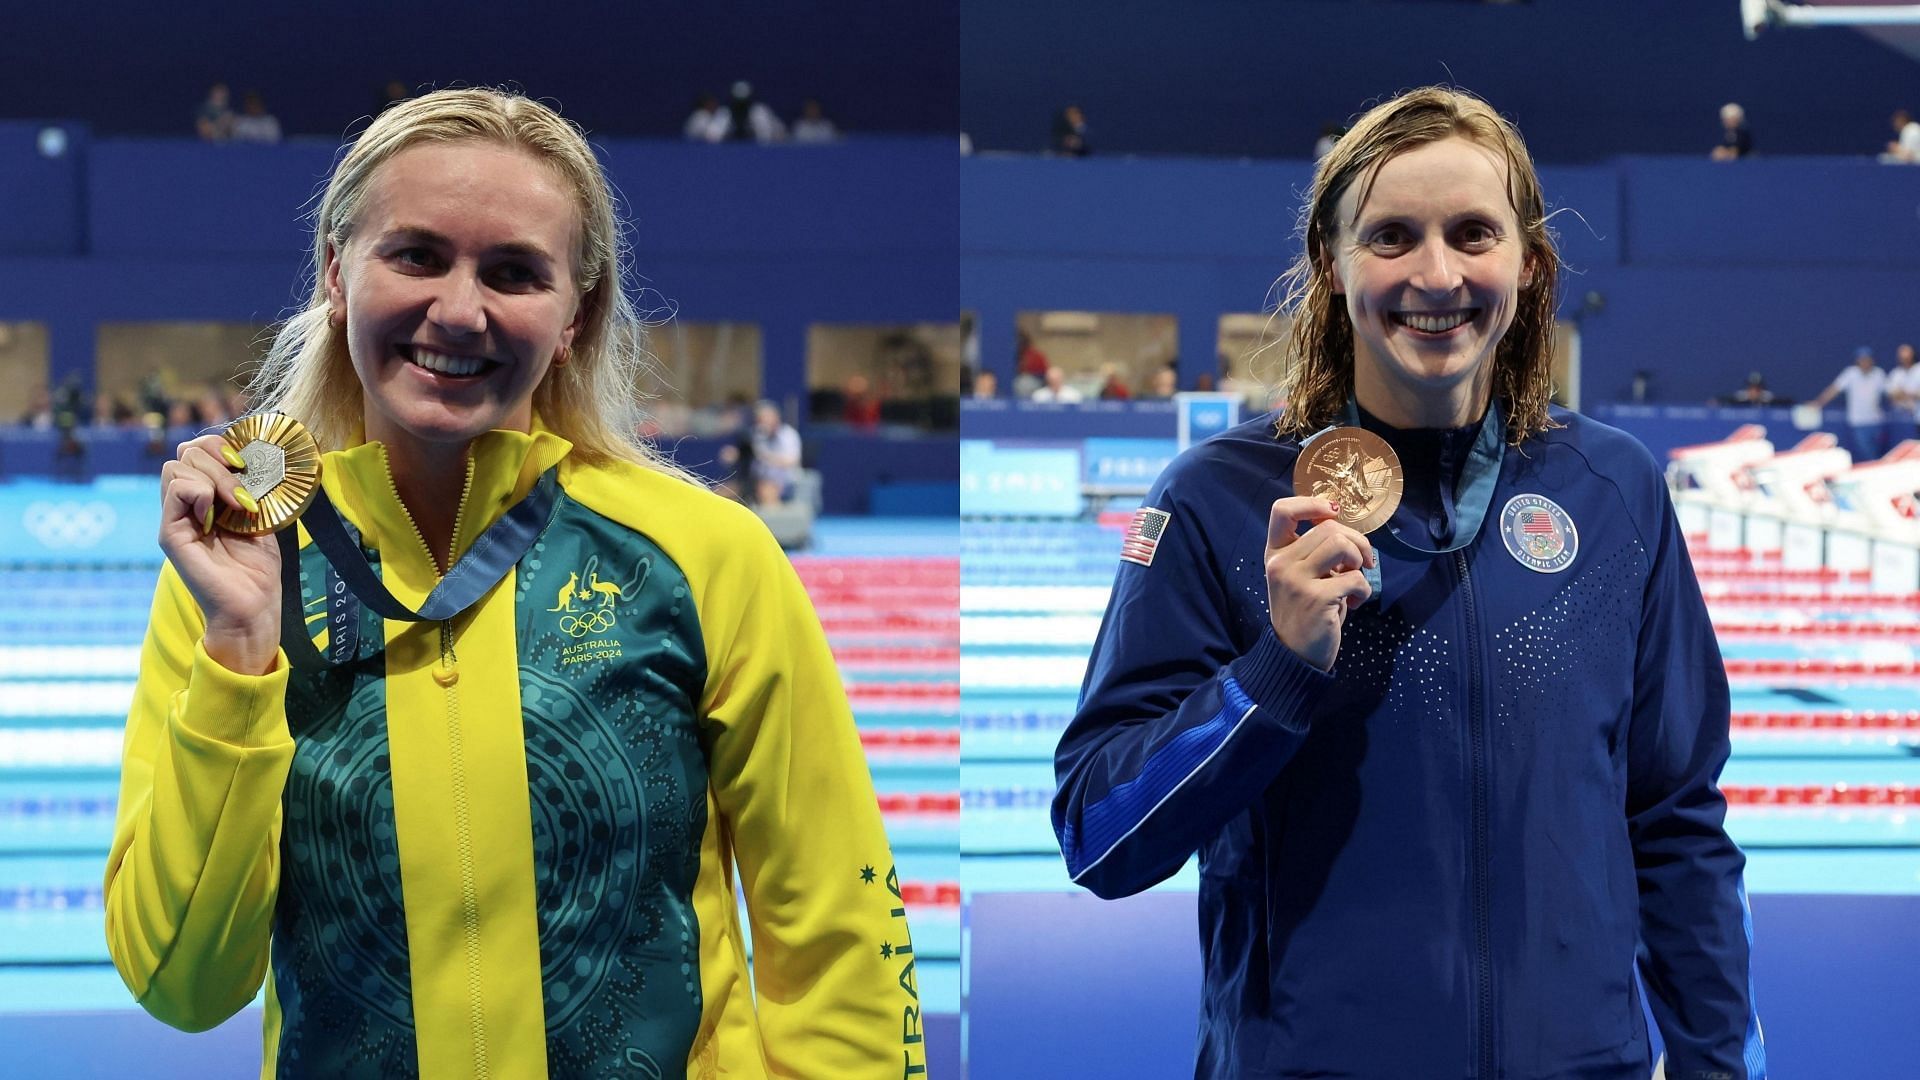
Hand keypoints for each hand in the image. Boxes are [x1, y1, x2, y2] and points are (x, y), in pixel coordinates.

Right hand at [157, 433, 282, 674]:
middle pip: (186, 453)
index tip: (248, 464)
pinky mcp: (170, 534)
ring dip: (214, 477)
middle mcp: (186, 506)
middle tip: (244, 493)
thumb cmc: (257, 568)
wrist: (253, 606)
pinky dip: (200, 492)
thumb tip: (247, 457)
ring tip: (236, 505)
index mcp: (205, 499)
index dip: (221, 447)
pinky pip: (176, 490)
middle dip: (220, 461)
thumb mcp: (258, 517)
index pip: (197, 451)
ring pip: (177, 466)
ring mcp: (175, 519)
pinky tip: (215, 515)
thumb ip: (246, 487)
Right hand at [1264, 496, 1374, 671]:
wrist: (1295, 656)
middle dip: (1357, 541)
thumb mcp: (1301, 577)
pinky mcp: (1315, 599)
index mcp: (1275, 554)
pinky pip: (1355, 578)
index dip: (1312, 503)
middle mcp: (1280, 564)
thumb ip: (1316, 553)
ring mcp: (1295, 580)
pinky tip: (1353, 603)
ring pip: (1341, 545)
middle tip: (1364, 562)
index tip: (1333, 514)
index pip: (1282, 510)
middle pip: (1328, 527)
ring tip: (1355, 580)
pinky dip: (1363, 590)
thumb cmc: (1305, 613)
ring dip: (1360, 561)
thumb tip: (1350, 534)